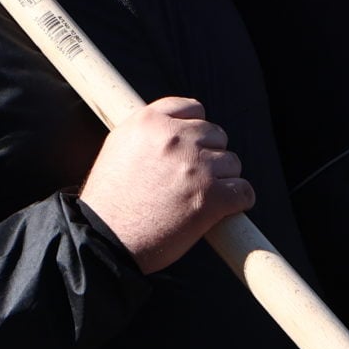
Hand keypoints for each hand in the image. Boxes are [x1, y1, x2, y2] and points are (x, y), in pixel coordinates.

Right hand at [79, 97, 252, 273]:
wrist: (105, 240)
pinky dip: (238, 201)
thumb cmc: (109, 201)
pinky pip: (243, 191)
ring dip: (222, 180)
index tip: (192, 147)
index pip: (193, 108)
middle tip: (193, 180)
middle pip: (216, 135)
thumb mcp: (118, 148)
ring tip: (200, 198)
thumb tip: (177, 127)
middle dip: (209, 156)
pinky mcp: (211, 197)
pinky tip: (224, 209)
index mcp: (150, 121)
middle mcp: (175, 138)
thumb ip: (149, 133)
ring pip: (232, 163)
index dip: (195, 129)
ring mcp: (196, 167)